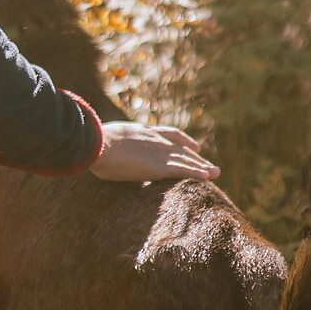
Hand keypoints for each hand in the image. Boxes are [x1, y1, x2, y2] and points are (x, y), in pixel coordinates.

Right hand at [91, 122, 219, 182]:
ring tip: (216, 173)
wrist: (98, 143)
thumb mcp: (107, 139)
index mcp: (144, 131)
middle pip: (183, 149)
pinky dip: (197, 174)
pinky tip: (208, 178)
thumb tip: (102, 150)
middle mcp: (157, 141)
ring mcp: (160, 153)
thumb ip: (113, 145)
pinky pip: (184, 171)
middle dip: (196, 157)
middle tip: (209, 164)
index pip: (170, 134)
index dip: (184, 140)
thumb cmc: (94, 143)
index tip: (194, 146)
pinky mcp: (160, 167)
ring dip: (203, 167)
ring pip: (187, 161)